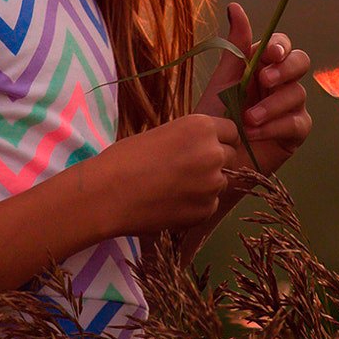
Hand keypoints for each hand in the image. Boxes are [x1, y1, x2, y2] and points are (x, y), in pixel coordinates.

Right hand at [89, 108, 238, 233]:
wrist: (107, 194)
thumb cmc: (125, 158)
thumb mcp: (163, 134)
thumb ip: (190, 140)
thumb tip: (204, 148)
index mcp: (202, 127)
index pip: (232, 132)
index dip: (220, 140)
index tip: (209, 147)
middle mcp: (214, 154)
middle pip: (230, 157)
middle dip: (214, 162)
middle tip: (188, 170)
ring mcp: (212, 185)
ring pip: (219, 183)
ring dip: (205, 186)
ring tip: (173, 189)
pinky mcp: (205, 211)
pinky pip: (209, 206)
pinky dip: (195, 206)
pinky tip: (170, 205)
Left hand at [190, 1, 314, 175]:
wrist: (212, 159)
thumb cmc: (215, 119)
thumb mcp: (222, 81)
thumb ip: (235, 47)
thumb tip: (235, 5)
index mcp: (263, 66)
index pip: (282, 46)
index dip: (280, 47)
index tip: (269, 54)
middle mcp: (281, 83)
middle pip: (301, 62)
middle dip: (285, 69)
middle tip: (265, 80)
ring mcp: (291, 106)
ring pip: (297, 93)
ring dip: (271, 105)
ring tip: (247, 119)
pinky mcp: (296, 132)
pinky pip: (297, 121)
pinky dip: (275, 126)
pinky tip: (254, 133)